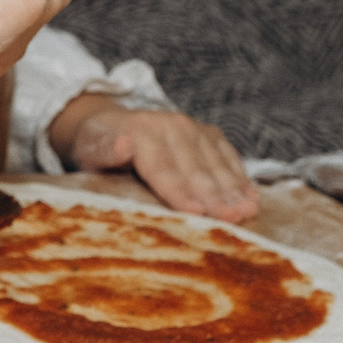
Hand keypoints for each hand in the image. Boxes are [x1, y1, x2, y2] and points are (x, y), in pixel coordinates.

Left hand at [50, 97, 259, 222]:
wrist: (107, 122)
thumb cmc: (96, 146)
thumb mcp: (90, 150)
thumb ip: (106, 151)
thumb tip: (123, 145)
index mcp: (142, 132)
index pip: (163, 169)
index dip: (180, 193)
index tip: (195, 214)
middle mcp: (172, 126)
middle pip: (195, 169)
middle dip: (215, 196)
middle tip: (233, 220)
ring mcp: (194, 128)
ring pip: (217, 164)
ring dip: (234, 189)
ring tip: (249, 213)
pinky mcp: (209, 134)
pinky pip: (228, 157)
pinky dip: (241, 178)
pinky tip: (252, 197)